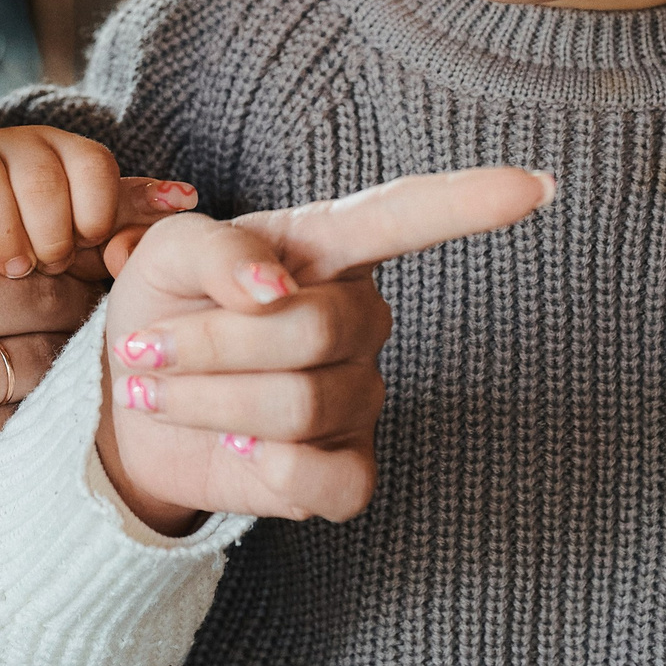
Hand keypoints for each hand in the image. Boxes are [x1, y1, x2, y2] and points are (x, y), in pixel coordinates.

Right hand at [0, 123, 196, 276]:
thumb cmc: (27, 258)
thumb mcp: (80, 239)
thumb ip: (126, 221)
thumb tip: (188, 198)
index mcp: (64, 154)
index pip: (93, 163)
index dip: (93, 210)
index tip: (85, 249)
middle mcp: (16, 146)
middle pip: (42, 171)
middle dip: (47, 227)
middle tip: (43, 268)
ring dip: (3, 224)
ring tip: (9, 266)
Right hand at [0, 206, 99, 515]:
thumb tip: (17, 191)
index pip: (12, 237)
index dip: (46, 255)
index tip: (60, 268)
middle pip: (40, 296)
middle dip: (67, 304)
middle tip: (77, 314)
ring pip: (44, 356)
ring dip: (58, 357)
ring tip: (44, 359)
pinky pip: (29, 415)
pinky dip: (34, 411)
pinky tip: (16, 407)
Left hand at [96, 167, 555, 533]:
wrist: (128, 406)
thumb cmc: (161, 308)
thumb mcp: (164, 252)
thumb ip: (218, 251)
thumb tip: (277, 284)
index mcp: (328, 246)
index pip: (407, 217)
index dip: (471, 202)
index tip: (537, 186)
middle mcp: (361, 317)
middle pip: (312, 332)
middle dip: (212, 344)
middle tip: (148, 348)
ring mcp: (362, 396)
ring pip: (298, 406)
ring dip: (208, 402)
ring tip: (164, 392)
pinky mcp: (348, 471)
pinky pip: (322, 479)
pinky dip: (259, 468)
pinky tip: (232, 448)